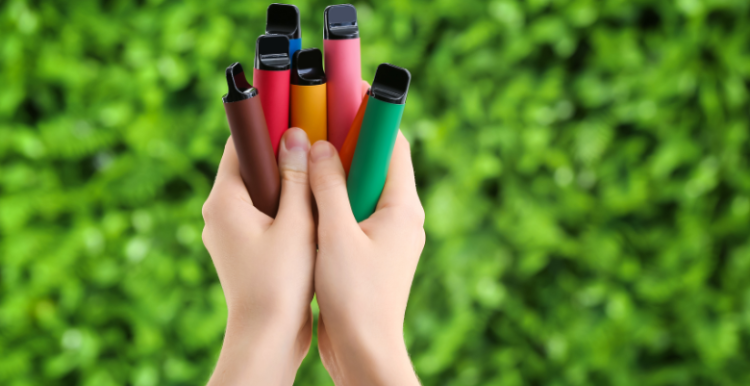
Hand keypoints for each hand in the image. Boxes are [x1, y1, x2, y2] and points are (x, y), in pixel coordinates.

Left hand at [202, 128, 314, 384]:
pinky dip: (286, 206)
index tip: (292, 106)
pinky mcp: (244, 249)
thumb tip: (296, 135)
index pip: (239, 144)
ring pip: (260, 192)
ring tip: (318, 172)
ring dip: (287, 181)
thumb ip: (297, 179)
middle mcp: (219, 214)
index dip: (265, 121)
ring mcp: (230, 233)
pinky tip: (313, 207)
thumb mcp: (296, 224)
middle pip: (250, 166)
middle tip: (315, 138)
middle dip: (282, 152)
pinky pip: (264, 214)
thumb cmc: (281, 283)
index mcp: (223, 201)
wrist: (267, 338)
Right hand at [308, 132, 424, 384]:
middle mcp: (399, 217)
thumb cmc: (356, 297)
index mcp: (402, 208)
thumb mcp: (337, 235)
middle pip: (375, 164)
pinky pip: (350, 212)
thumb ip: (328, 187)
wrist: (363, 351)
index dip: (372, 115)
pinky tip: (303, 195)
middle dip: (346, 140)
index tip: (348, 92)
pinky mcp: (367, 252)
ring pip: (360, 189)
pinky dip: (330, 199)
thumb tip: (317, 145)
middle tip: (314, 120)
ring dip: (334, 171)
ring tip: (303, 152)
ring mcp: (384, 235)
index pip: (393, 145)